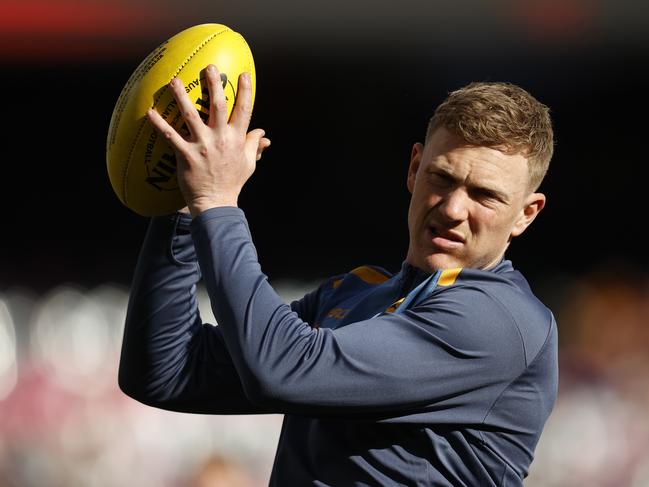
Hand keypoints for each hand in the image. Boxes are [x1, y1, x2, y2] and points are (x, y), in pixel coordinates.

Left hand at [146, 64, 270, 215]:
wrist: (216, 203)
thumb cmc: (232, 183)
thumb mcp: (249, 164)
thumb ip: (255, 146)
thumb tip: (263, 134)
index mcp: (237, 139)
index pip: (244, 110)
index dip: (245, 91)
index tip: (243, 74)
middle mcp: (221, 138)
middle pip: (218, 105)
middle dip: (214, 84)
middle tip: (209, 66)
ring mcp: (202, 146)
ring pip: (191, 115)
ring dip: (181, 97)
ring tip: (174, 81)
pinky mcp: (186, 155)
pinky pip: (170, 136)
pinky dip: (159, 124)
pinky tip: (150, 112)